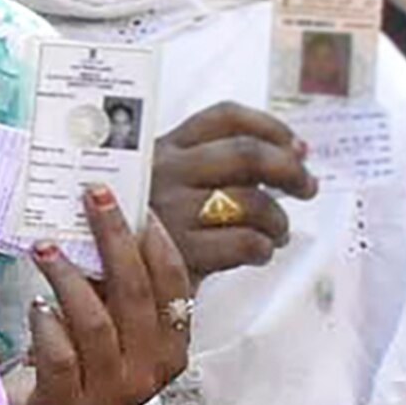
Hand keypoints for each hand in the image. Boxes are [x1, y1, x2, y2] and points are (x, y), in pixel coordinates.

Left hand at [18, 189, 201, 404]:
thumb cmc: (90, 366)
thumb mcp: (118, 329)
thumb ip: (117, 287)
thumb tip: (103, 217)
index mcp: (174, 346)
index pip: (174, 284)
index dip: (155, 240)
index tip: (134, 202)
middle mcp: (151, 370)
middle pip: (135, 292)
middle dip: (113, 239)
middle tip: (91, 197)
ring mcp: (113, 391)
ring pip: (95, 321)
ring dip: (68, 277)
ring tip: (43, 247)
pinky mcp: (72, 404)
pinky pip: (60, 354)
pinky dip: (46, 323)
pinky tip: (36, 305)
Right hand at [149, 103, 313, 278]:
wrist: (98, 286)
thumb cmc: (143, 237)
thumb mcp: (163, 187)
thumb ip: (214, 167)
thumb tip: (294, 152)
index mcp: (162, 150)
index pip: (224, 117)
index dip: (271, 127)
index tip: (295, 146)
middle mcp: (163, 173)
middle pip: (246, 154)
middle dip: (290, 170)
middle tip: (307, 187)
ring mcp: (169, 213)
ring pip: (251, 201)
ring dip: (278, 219)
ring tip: (278, 233)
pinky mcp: (178, 254)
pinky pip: (244, 242)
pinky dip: (263, 248)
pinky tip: (258, 253)